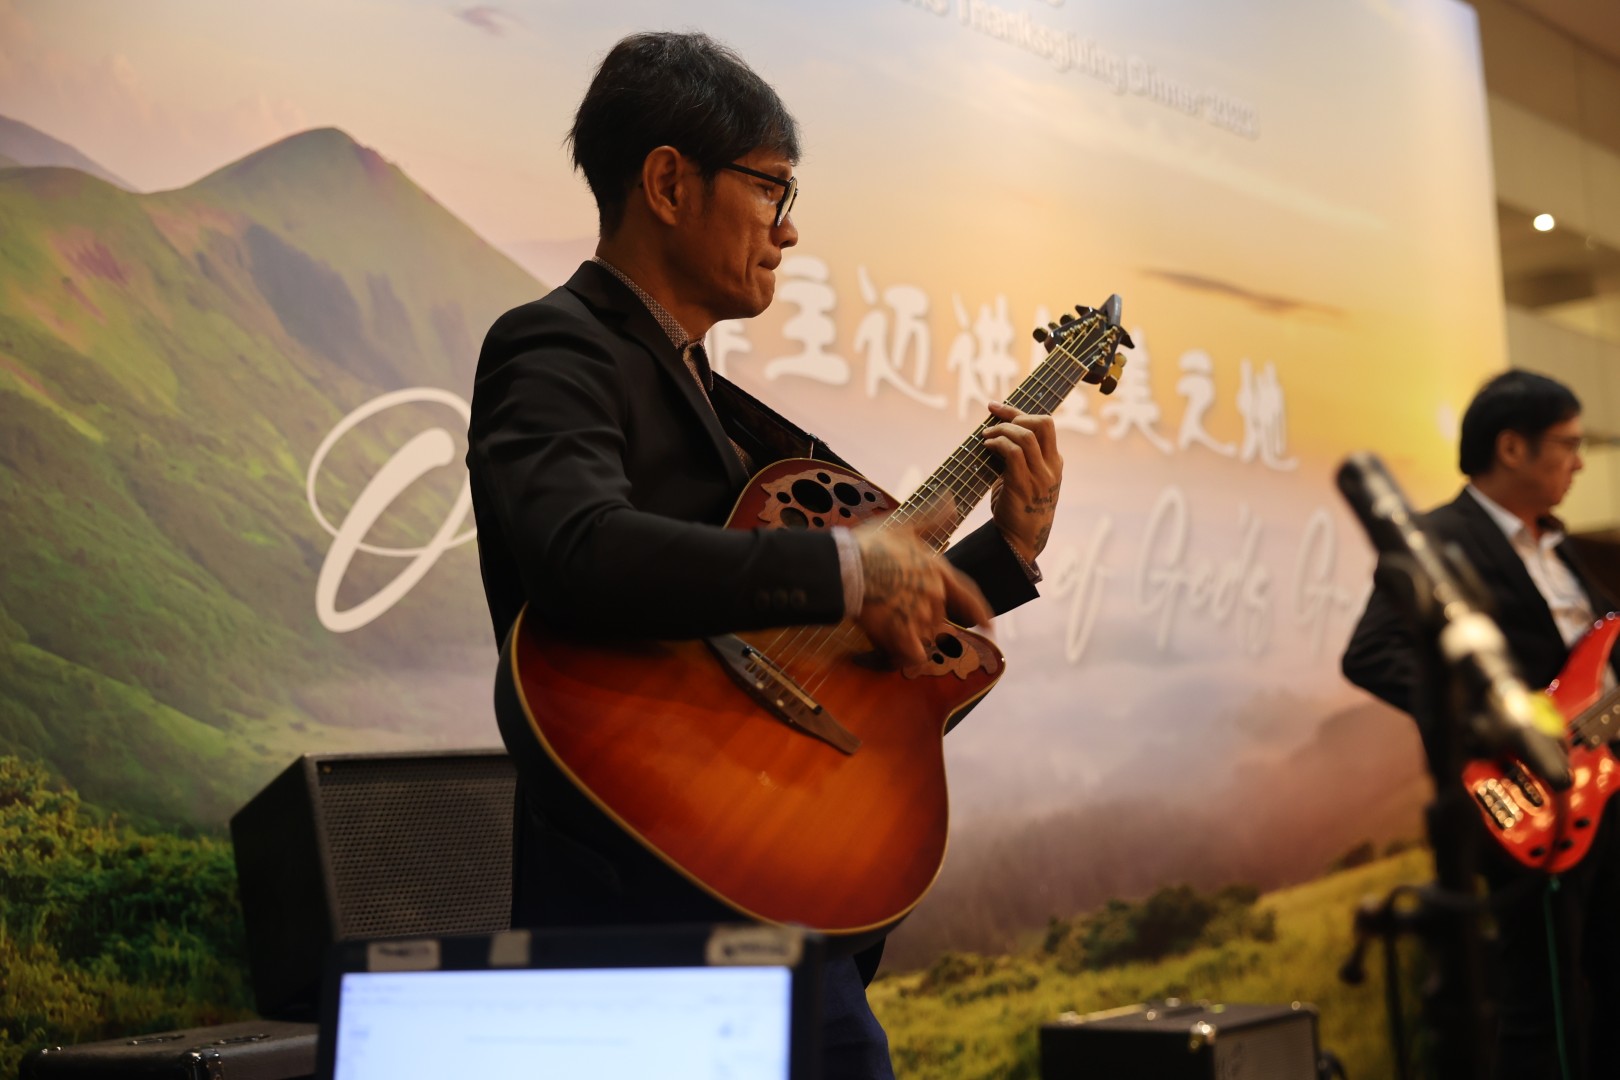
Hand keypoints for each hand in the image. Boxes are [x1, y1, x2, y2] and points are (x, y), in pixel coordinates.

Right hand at [853, 519, 992, 666]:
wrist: (847, 566)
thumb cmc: (870, 545)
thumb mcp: (904, 526)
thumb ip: (931, 518)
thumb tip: (951, 500)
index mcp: (938, 571)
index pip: (968, 596)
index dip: (980, 613)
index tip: (989, 628)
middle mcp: (936, 594)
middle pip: (939, 619)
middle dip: (921, 620)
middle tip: (894, 612)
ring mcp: (920, 614)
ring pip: (925, 636)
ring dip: (911, 636)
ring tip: (887, 623)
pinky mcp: (903, 631)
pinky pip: (914, 654)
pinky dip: (907, 656)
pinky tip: (896, 651)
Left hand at [982, 401, 1062, 563]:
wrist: (1021, 539)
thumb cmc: (1019, 507)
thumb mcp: (1026, 477)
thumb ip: (1019, 457)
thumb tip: (996, 433)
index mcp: (1055, 462)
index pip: (1045, 424)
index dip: (1018, 411)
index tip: (995, 407)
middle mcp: (1051, 467)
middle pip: (1041, 423)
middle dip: (1012, 415)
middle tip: (991, 421)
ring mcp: (1040, 476)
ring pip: (1025, 436)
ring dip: (1001, 430)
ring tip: (986, 437)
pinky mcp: (1023, 485)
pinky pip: (1012, 454)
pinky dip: (997, 444)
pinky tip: (987, 447)